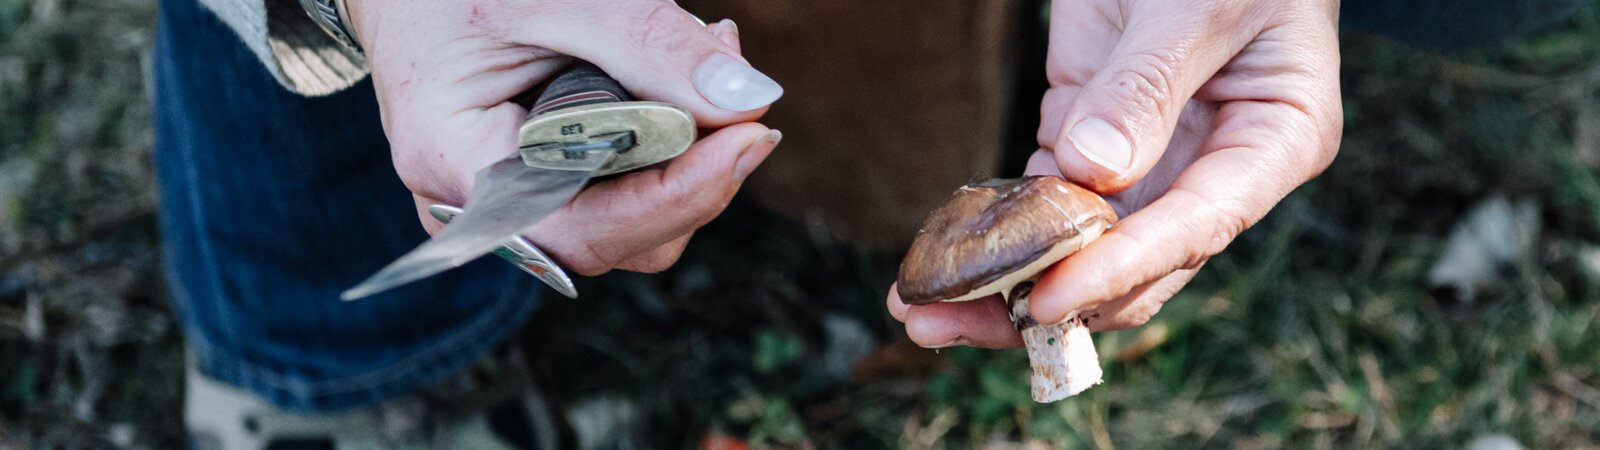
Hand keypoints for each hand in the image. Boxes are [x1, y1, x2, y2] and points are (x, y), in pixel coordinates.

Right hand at [343, 0, 783, 273]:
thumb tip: (747, 99)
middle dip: (696, 162)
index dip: (680, 196)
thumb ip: (645, 43)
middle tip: (730, 63)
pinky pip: (624, 187)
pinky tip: (676, 72)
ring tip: (700, 48)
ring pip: (636, 217)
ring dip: (690, 147)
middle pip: (626, 233)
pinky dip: (666, 137)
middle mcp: (481, 208)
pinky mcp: (546, 187)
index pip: (587, 229)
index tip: (750, 136)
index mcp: (454, 165)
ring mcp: (513, 204)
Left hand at [889, 0, 1341, 346]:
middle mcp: (1211, 168)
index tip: (1047, 301)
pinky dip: (992, 231)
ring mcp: (1146, 159)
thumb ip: (1149, 84)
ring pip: (1076, 247)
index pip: (1196, 226)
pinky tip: (938, 260)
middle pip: (1130, 265)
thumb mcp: (1197, 5)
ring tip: (922, 312)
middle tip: (949, 324)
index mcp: (1273, 142)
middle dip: (1042, 303)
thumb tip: (1091, 171)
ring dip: (1000, 284)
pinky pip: (1040, 198)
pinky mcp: (1087, 134)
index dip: (1120, 270)